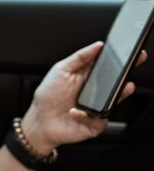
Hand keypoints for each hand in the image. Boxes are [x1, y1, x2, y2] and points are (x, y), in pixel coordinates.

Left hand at [21, 42, 145, 155]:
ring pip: (114, 102)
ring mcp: (97, 108)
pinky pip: (99, 119)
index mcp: (87, 78)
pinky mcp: (96, 124)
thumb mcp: (60, 70)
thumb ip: (79, 57)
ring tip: (116, 90)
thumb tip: (98, 46)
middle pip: (116, 84)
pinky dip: (86, 115)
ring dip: (116, 96)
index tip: (129, 54)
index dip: (120, 62)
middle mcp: (95, 92)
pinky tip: (74, 112)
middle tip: (128, 72)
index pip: (107, 67)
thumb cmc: (48, 95)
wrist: (40, 121)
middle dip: (124, 77)